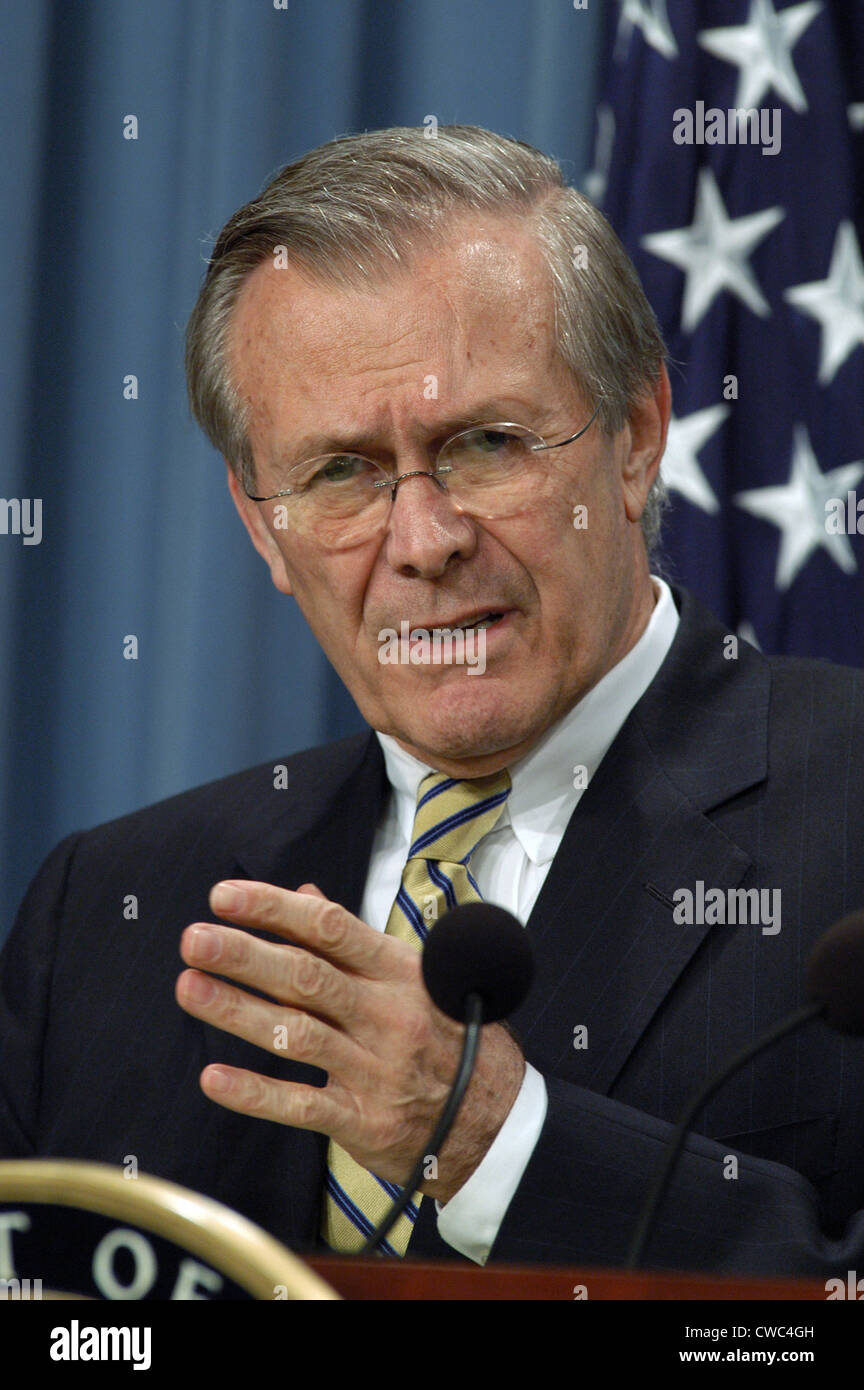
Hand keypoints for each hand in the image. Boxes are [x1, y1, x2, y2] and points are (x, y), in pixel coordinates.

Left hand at [175, 880, 524, 1201]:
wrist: (501, 1121)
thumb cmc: (454, 1036)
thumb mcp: (419, 976)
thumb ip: (356, 940)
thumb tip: (305, 893)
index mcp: (400, 971)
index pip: (330, 927)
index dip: (274, 908)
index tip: (225, 895)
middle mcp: (387, 1014)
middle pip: (306, 976)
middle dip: (245, 954)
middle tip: (195, 938)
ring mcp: (376, 1069)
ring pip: (295, 1033)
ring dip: (237, 1010)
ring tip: (190, 988)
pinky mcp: (366, 1122)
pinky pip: (302, 1105)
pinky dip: (256, 1093)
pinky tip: (213, 1078)